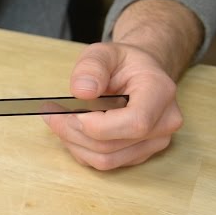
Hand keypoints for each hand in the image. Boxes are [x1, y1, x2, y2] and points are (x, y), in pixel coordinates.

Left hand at [42, 41, 182, 169]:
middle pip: (111, 145)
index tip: (70, 110)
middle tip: (51, 112)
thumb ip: (91, 66)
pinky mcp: (139, 154)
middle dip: (73, 131)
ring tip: (58, 119)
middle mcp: (164, 122)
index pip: (134, 123)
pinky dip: (81, 148)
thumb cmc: (121, 63)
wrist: (139, 75)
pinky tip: (73, 129)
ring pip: (105, 159)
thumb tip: (82, 91)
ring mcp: (154, 142)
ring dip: (73, 142)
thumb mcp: (103, 52)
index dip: (97, 125)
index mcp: (160, 92)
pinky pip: (104, 162)